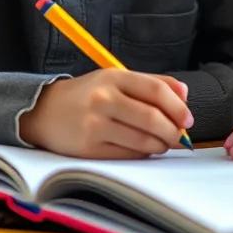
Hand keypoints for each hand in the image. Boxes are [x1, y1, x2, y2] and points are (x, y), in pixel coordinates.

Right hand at [19, 69, 192, 158]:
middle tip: (180, 137)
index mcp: (114, 77)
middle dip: (173, 131)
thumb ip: (152, 83)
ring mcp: (94, 125)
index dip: (178, 107)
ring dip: (160, 145)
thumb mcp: (117, 79)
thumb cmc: (89, 95)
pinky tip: (144, 149)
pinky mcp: (88, 149)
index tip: (188, 119)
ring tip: (163, 143)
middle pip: (152, 118)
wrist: (44, 111)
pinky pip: (127, 155)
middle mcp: (104, 100)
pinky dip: (143, 154)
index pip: (156, 91)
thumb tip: (185, 94)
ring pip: (142, 140)